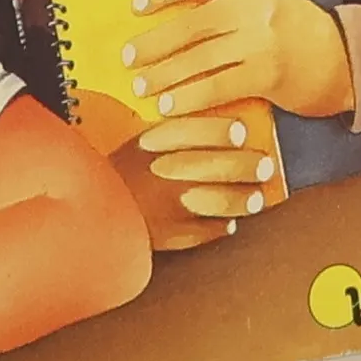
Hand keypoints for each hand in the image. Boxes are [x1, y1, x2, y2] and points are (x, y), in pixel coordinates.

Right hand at [108, 112, 276, 251]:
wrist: (94, 208)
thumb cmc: (124, 170)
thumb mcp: (143, 141)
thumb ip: (177, 131)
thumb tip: (226, 125)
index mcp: (153, 144)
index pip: (194, 131)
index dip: (221, 131)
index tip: (242, 131)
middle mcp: (161, 173)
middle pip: (214, 167)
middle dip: (246, 166)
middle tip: (265, 165)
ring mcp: (166, 206)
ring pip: (216, 202)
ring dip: (242, 200)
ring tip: (256, 198)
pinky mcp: (167, 235)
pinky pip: (204, 232)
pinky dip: (221, 226)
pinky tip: (230, 221)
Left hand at [126, 0, 354, 120]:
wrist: (347, 62)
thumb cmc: (297, 31)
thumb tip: (171, 13)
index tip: (136, 5)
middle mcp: (259, 5)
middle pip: (194, 21)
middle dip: (155, 42)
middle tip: (127, 57)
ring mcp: (264, 40)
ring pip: (201, 57)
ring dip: (165, 74)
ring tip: (142, 87)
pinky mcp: (269, 75)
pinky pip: (218, 86)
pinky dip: (189, 98)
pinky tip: (169, 107)